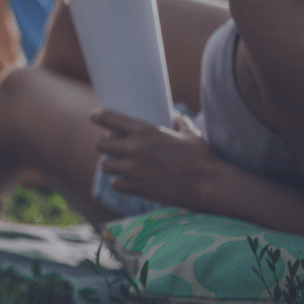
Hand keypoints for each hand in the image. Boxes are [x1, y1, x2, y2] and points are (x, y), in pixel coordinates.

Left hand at [93, 109, 220, 209]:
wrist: (208, 185)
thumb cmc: (201, 156)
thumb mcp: (189, 133)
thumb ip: (178, 121)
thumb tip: (174, 115)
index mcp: (143, 131)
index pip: (106, 118)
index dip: (97, 116)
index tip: (95, 116)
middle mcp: (133, 149)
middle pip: (100, 144)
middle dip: (104, 144)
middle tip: (113, 145)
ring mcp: (133, 170)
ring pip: (105, 165)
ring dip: (112, 164)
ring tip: (121, 163)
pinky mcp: (137, 188)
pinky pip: (116, 184)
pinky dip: (120, 183)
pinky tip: (129, 180)